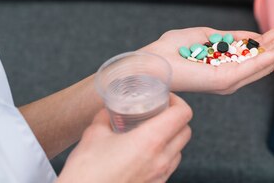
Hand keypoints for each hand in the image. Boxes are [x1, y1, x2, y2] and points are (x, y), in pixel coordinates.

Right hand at [58, 93, 191, 182]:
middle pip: (186, 132)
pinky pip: (167, 169)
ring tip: (151, 134)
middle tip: (159, 113)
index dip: (177, 102)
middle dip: (176, 119)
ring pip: (179, 152)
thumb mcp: (93, 134)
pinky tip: (143, 155)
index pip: (183, 114)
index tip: (165, 99)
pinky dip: (162, 157)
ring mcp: (159, 177)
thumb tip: (107, 110)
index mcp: (150, 141)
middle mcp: (160, 160)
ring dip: (171, 139)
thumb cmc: (87, 172)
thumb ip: (104, 117)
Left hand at [142, 20, 273, 94]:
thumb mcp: (205, 36)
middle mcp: (232, 75)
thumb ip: (229, 37)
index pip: (258, 51)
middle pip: (268, 57)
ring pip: (266, 61)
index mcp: (227, 64)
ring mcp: (230, 79)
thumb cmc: (171, 49)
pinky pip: (255, 65)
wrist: (151, 62)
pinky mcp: (226, 79)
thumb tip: (253, 37)